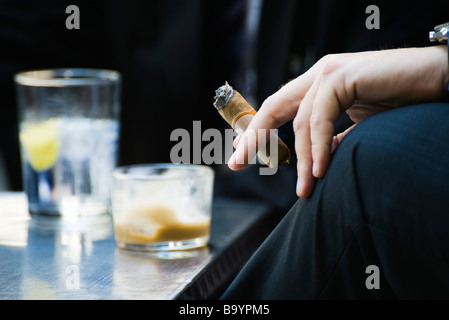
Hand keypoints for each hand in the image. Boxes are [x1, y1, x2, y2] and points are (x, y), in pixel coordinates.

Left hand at [228, 45, 448, 197]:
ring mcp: (329, 72)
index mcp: (319, 85)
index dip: (257, 132)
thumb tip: (316, 160)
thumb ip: (333, 137)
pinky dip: (318, 147)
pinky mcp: (342, 75)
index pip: (278, 109)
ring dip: (300, 160)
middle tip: (236, 164)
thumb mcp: (358, 126)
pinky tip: (319, 171)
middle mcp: (319, 75)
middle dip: (253, 138)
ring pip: (298, 121)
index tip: (242, 156)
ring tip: (304, 189)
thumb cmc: (402, 105)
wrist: (438, 83)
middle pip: (272, 109)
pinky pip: (319, 118)